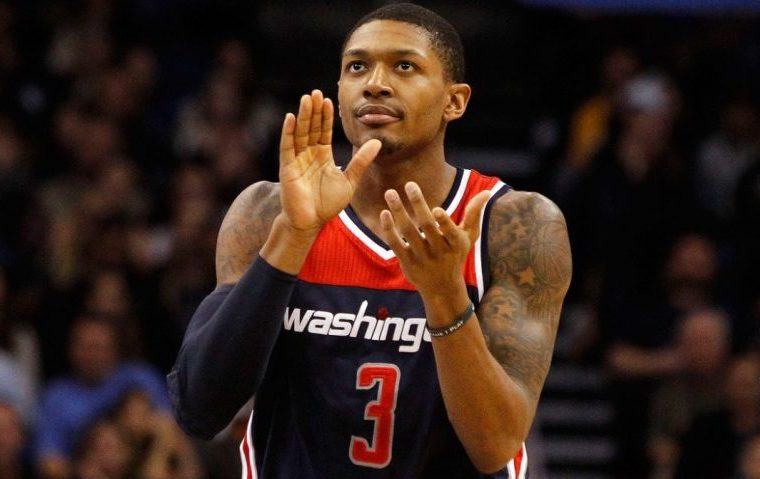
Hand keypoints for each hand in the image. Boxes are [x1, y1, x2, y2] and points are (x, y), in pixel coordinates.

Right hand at [278, 90, 381, 233]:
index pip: (323, 131)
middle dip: (313, 111)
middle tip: (316, 92)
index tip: (329, 100)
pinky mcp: (286, 168)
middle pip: (310, 128)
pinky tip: (290, 117)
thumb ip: (361, 162)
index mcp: (322, 156)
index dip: (325, 116)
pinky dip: (288, 132)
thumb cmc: (328, 204)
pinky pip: (287, 147)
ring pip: (299, 133)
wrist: (311, 222)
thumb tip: (377, 142)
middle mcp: (308, 154)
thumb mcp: (349, 181)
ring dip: (302, 116)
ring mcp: (296, 160)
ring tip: (306, 98)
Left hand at [379, 182, 489, 297]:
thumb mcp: (469, 237)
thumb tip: (487, 191)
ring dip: (398, 211)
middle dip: (418, 204)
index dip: (444, 222)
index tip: (437, 209)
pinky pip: (396, 244)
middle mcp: (439, 251)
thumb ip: (474, 213)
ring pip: (408, 232)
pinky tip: (385, 213)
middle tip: (410, 184)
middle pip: (426, 226)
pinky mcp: (407, 262)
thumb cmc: (456, 255)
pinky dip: (389, 229)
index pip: (451, 232)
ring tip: (390, 192)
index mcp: (456, 244)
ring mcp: (422, 257)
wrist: (442, 288)